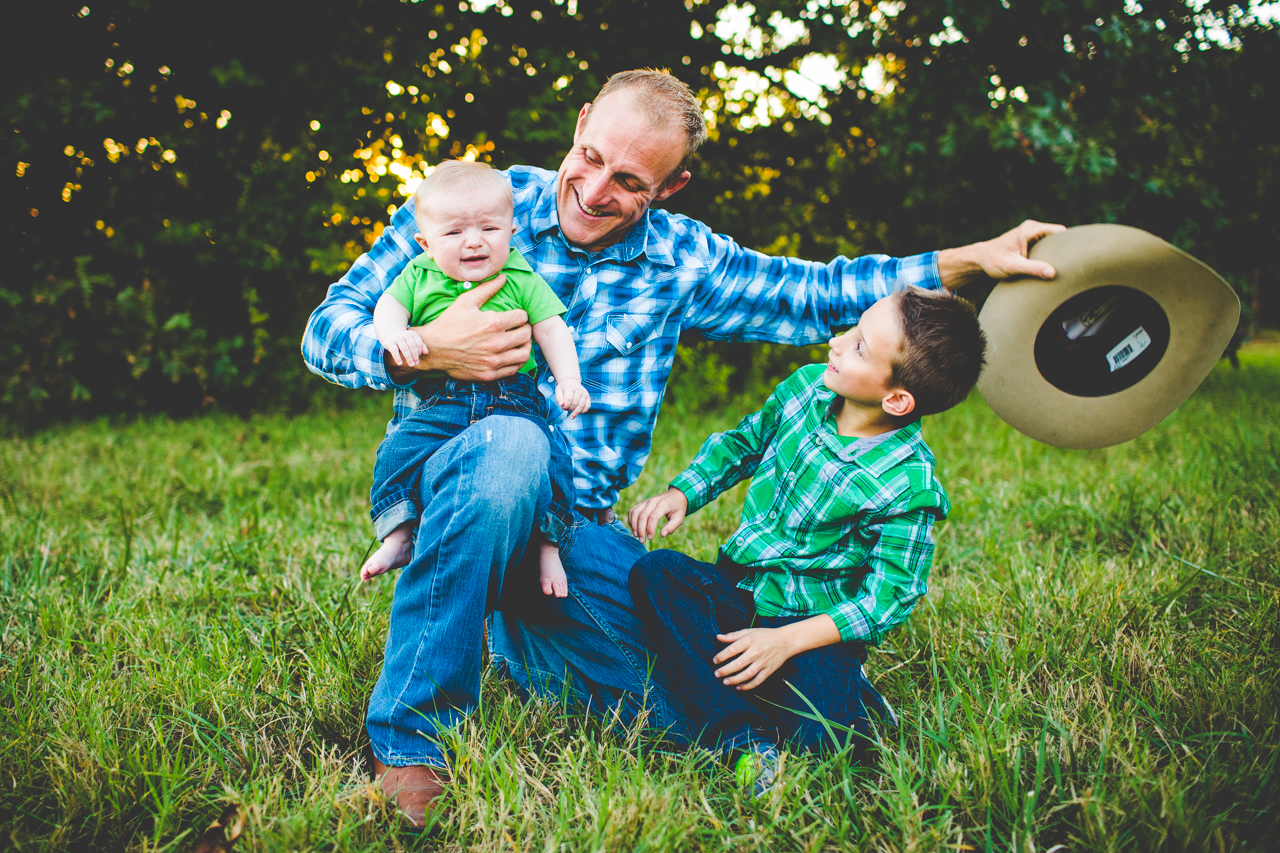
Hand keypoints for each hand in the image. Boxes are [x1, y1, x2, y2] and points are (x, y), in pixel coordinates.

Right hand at [384, 329, 426, 366]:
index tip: (418, 359)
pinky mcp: (390, 342)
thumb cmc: (405, 341)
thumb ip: (421, 346)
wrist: (390, 335)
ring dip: (409, 358)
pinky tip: (400, 363)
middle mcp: (405, 334)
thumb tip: (426, 352)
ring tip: (411, 365)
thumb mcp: (413, 341)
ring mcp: (398, 338)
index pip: (419, 343)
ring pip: (405, 348)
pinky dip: (397, 357)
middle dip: (415, 356)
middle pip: (413, 346)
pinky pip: (394, 350)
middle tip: (416, 364)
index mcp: (413, 334)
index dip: (420, 352)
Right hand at [387, 274, 531, 381]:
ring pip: (524, 354)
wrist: (433, 349)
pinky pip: (513, 369)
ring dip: (524, 346)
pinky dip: (516, 361)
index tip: (516, 316)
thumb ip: (487, 288)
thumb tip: (504, 277)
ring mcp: (493, 360)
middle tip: (519, 328)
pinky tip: (511, 355)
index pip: (522, 317)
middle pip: (526, 335)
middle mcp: (496, 343)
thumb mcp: (466, 301)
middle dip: (524, 329)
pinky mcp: (489, 374)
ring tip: (519, 342)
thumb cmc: (449, 323)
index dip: (520, 314)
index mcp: (493, 323)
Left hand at [554, 380, 590, 418]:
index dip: (565, 406)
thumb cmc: (564, 387)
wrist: (571, 381)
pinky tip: (578, 413)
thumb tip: (561, 404)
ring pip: (582, 405)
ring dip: (576, 412)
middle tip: (566, 409)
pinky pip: (587, 406)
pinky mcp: (587, 396)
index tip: (562, 407)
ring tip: (571, 416)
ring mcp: (584, 393)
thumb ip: (559, 397)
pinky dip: (583, 411)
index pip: (569, 399)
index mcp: (570, 387)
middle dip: (569, 409)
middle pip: (575, 403)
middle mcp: (578, 389)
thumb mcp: (558, 390)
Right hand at [627, 487, 688, 541]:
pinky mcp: (642, 503)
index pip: (653, 517)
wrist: (675, 496)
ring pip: (635, 513)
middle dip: (640, 530)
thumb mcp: (679, 518)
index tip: (650, 538)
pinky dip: (631, 520)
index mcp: (663, 504)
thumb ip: (672, 527)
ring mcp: (646, 501)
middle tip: (642, 541)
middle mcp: (653, 501)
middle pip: (642, 516)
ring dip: (634, 525)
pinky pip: (632, 511)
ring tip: (637, 536)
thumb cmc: (677, 509)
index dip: (650, 528)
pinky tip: (634, 529)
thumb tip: (662, 535)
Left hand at [713, 626, 797, 690]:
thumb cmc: (765, 635)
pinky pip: (757, 681)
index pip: (733, 649)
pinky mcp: (768, 671)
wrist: (785, 641)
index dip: (722, 656)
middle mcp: (756, 652)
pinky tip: (739, 687)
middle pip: (738, 664)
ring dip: (735, 680)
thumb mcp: (749, 631)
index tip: (715, 660)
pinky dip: (748, 686)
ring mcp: (762, 663)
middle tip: (717, 674)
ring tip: (725, 682)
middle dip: (725, 670)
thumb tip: (718, 637)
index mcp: (750, 640)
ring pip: (747, 675)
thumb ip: (733, 635)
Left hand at [938, 219, 1066, 288]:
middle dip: (1065, 250)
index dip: (1070, 244)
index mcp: (1031, 229)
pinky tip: (1053, 269)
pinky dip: (1051, 256)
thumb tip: (1052, 273)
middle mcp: (1033, 229)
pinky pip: (1047, 248)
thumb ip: (1032, 269)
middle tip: (1075, 266)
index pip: (1060, 232)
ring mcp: (1032, 235)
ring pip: (1054, 244)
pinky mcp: (1031, 244)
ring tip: (1066, 269)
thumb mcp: (1013, 267)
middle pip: (1059, 238)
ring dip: (1058, 255)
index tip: (1078, 256)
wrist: (979, 260)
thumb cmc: (993, 261)